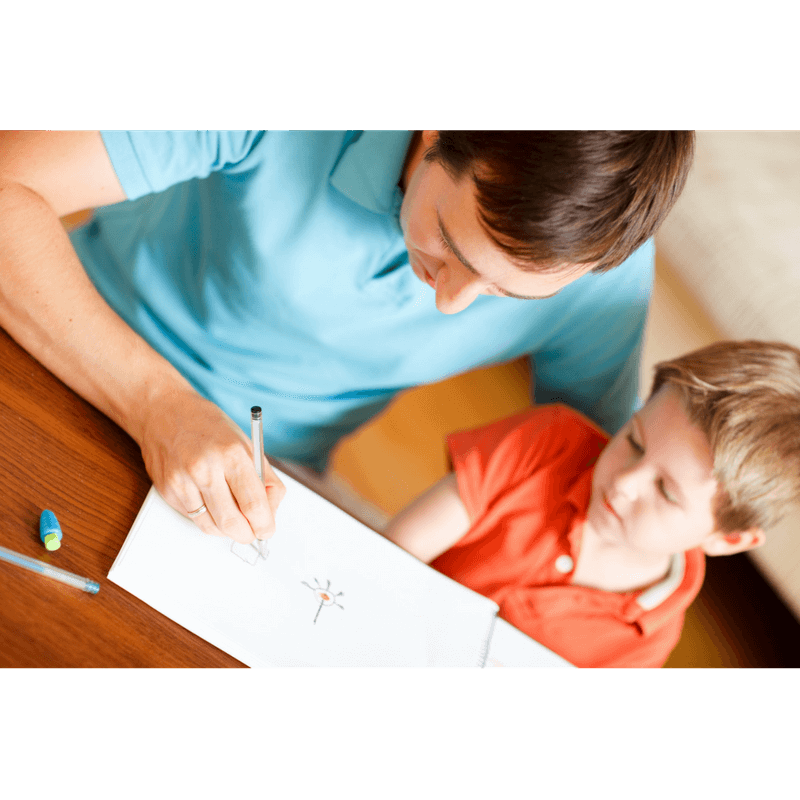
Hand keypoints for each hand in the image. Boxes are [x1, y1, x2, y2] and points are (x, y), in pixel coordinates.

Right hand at [137, 389, 285, 543]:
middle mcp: (206, 469)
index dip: (265, 525)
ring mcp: (183, 482)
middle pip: (232, 523)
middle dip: (247, 534)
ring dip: (227, 530)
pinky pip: (193, 518)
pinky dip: (208, 519)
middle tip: (253, 532)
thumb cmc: (209, 426)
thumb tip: (271, 510)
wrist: (164, 411)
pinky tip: (213, 505)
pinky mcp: (168, 491)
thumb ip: (265, 478)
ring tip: (234, 518)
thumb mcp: (247, 444)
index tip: (267, 528)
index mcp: (232, 455)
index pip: (254, 505)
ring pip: (211, 527)